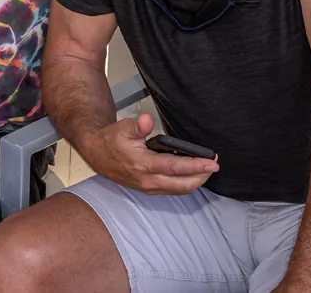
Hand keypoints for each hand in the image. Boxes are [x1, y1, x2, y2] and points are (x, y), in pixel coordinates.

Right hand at [85, 114, 218, 194]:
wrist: (96, 153)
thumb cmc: (111, 140)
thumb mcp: (123, 128)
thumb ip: (138, 125)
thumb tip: (147, 120)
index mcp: (143, 165)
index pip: (175, 167)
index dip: (196, 165)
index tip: (212, 162)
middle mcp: (147, 180)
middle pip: (182, 184)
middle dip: (201, 176)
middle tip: (214, 165)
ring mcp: (148, 187)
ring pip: (178, 190)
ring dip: (195, 181)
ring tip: (205, 169)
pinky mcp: (147, 189)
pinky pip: (172, 190)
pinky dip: (184, 184)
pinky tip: (190, 174)